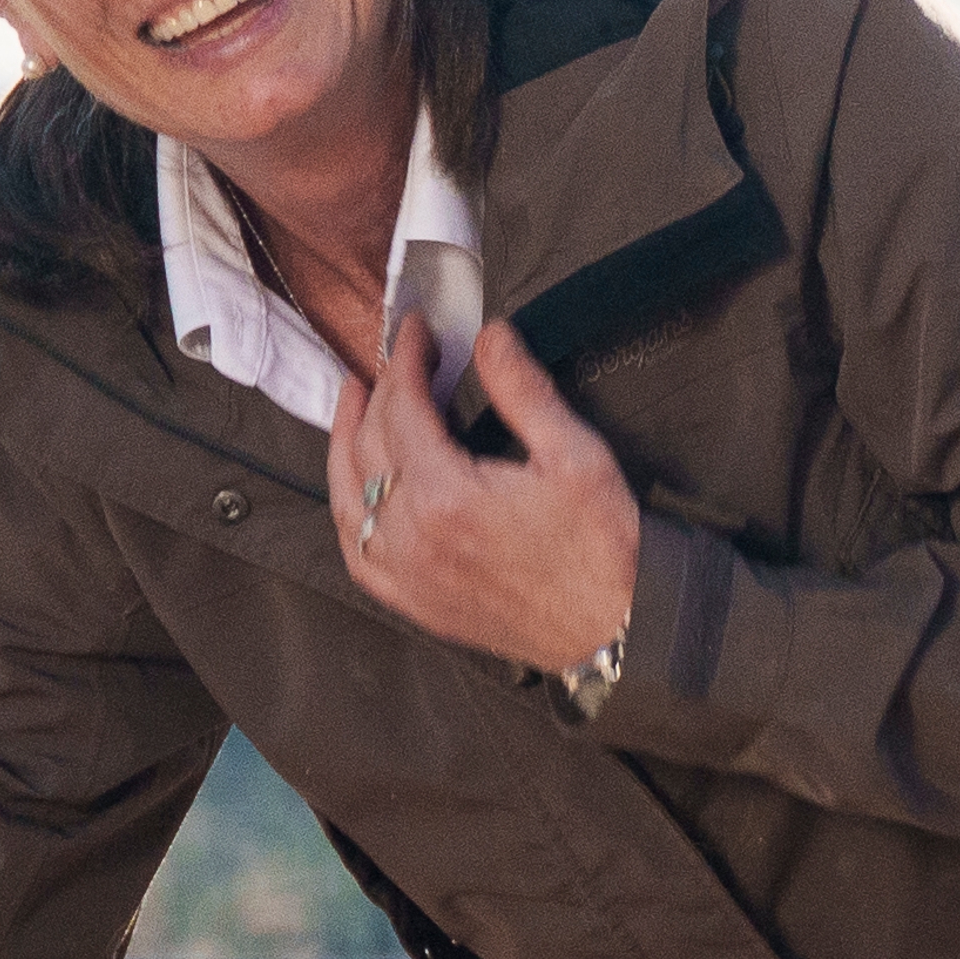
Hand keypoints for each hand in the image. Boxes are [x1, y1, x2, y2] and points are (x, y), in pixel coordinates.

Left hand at [329, 312, 639, 681]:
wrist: (615, 628)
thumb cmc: (602, 546)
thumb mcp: (573, 454)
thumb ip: (522, 390)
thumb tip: (489, 337)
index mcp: (446, 496)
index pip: (403, 408)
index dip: (405, 361)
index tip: (415, 330)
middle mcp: (411, 538)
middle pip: (370, 445)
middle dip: (380, 391)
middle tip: (396, 358)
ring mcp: (406, 575)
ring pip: (348, 497)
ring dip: (344, 443)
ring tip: (355, 403)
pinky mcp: (412, 602)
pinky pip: (357, 552)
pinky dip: (349, 510)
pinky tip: (355, 487)